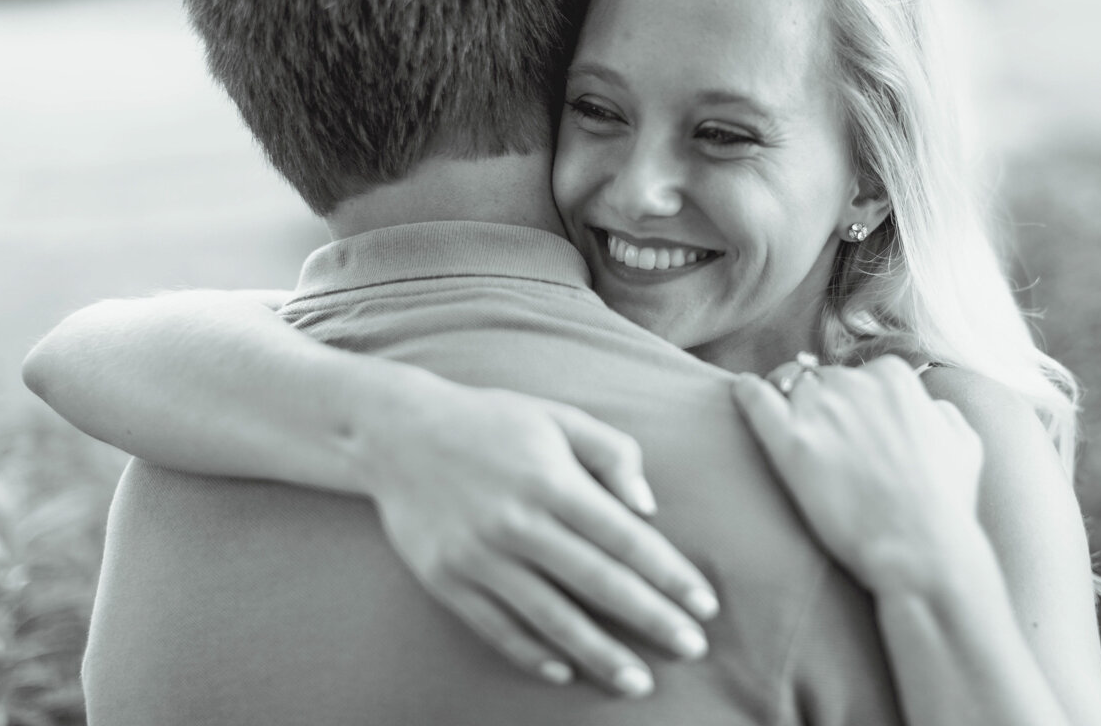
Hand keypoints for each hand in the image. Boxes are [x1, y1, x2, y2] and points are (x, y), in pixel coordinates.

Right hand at [364, 384, 719, 696]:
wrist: (395, 434)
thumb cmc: (491, 422)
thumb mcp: (557, 418)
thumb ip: (612, 453)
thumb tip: (648, 508)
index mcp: (551, 480)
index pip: (625, 537)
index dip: (669, 574)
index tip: (704, 604)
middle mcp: (516, 522)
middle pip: (597, 583)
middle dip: (651, 619)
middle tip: (693, 648)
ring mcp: (478, 556)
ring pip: (550, 617)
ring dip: (599, 654)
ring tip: (639, 681)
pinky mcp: (445, 580)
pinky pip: (496, 628)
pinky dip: (531, 654)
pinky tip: (566, 672)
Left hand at [734, 356, 983, 594]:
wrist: (921, 550)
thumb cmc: (945, 504)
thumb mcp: (963, 444)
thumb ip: (940, 413)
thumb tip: (926, 407)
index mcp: (894, 377)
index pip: (859, 374)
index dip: (853, 404)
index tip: (852, 430)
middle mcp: (855, 383)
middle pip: (822, 380)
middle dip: (821, 406)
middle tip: (824, 445)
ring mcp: (821, 409)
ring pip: (788, 385)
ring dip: (787, 404)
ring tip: (792, 436)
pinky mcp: (790, 441)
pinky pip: (754, 396)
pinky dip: (746, 392)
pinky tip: (742, 393)